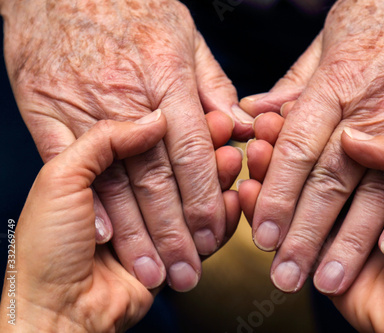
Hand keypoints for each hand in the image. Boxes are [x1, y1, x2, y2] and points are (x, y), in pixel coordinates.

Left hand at [0, 112, 235, 331]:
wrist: (56, 312)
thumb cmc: (46, 249)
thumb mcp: (60, 180)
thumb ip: (104, 141)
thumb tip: (154, 120)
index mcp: (101, 169)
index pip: (150, 140)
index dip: (181, 128)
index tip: (208, 117)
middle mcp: (130, 191)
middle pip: (178, 166)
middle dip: (205, 154)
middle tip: (228, 139)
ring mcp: (154, 221)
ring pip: (194, 194)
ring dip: (218, 180)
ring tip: (234, 163)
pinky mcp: (172, 249)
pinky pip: (204, 229)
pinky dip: (222, 215)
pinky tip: (234, 198)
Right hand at [1, 0, 249, 290]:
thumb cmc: (129, 7)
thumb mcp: (184, 35)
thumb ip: (214, 85)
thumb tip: (239, 127)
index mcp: (167, 77)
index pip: (192, 152)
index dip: (205, 198)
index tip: (214, 233)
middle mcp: (127, 97)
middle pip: (157, 177)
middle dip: (175, 231)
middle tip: (188, 270)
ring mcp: (83, 106)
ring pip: (115, 181)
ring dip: (136, 233)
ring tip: (153, 269)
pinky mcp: (46, 111)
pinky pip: (67, 162)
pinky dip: (89, 201)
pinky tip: (105, 236)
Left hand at [239, 0, 383, 293]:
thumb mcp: (331, 39)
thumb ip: (295, 84)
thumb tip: (257, 114)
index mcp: (336, 83)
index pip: (297, 149)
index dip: (277, 195)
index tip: (262, 233)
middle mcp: (372, 108)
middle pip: (329, 180)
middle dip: (305, 233)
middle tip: (285, 275)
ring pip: (374, 191)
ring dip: (350, 241)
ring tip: (327, 279)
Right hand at [241, 128, 383, 330]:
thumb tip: (352, 136)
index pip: (344, 142)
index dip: (315, 128)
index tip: (280, 115)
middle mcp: (363, 195)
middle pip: (315, 167)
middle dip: (283, 151)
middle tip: (256, 136)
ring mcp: (341, 225)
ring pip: (298, 196)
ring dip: (270, 179)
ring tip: (249, 160)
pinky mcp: (323, 254)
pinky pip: (288, 230)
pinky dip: (263, 213)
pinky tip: (247, 195)